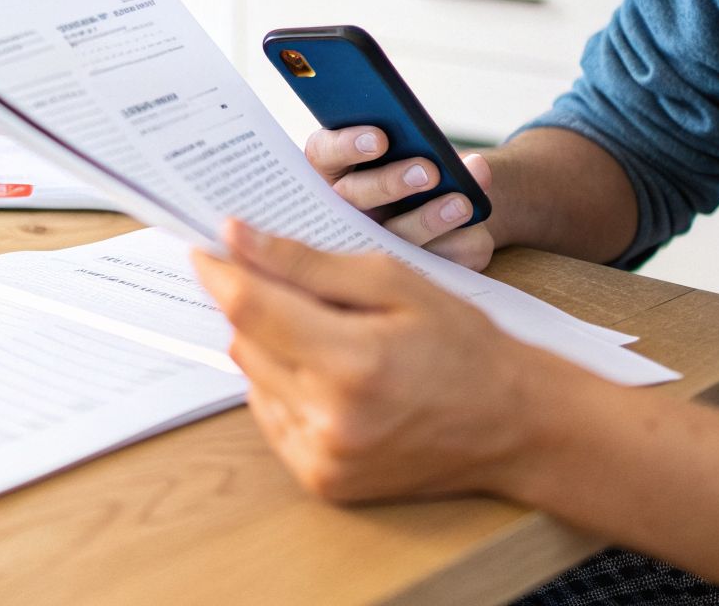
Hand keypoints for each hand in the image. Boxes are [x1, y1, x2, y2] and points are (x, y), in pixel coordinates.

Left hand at [192, 219, 588, 503]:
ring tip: (330, 337)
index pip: (250, 307)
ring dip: (272, 347)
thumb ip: (307, 263)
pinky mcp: (321, 480)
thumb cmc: (461, 343)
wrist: (513, 424)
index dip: (219, 270)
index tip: (205, 246)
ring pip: (251, 378)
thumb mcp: (393, 282)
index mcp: (352, 363)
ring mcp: (322, 458)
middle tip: (295, 288)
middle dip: (256, 305)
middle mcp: (330, 420)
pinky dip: (286, 387)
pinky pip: (271, 415)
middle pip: (243, 342)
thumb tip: (236, 238)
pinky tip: (332, 375)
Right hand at [305, 126, 497, 269]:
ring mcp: (375, 242)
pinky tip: (478, 230)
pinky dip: (460, 244)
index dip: (346, 146)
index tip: (380, 139)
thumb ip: (433, 145)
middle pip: (353, 198)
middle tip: (428, 171)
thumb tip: (474, 167)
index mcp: (337, 167)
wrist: (453, 191)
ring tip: (462, 203)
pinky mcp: (414, 266)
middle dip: (390, 183)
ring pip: (393, 238)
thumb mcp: (420, 142)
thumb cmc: (423, 158)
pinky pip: (435, 263)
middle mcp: (346, 208)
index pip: (323, 153)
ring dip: (428, 220)